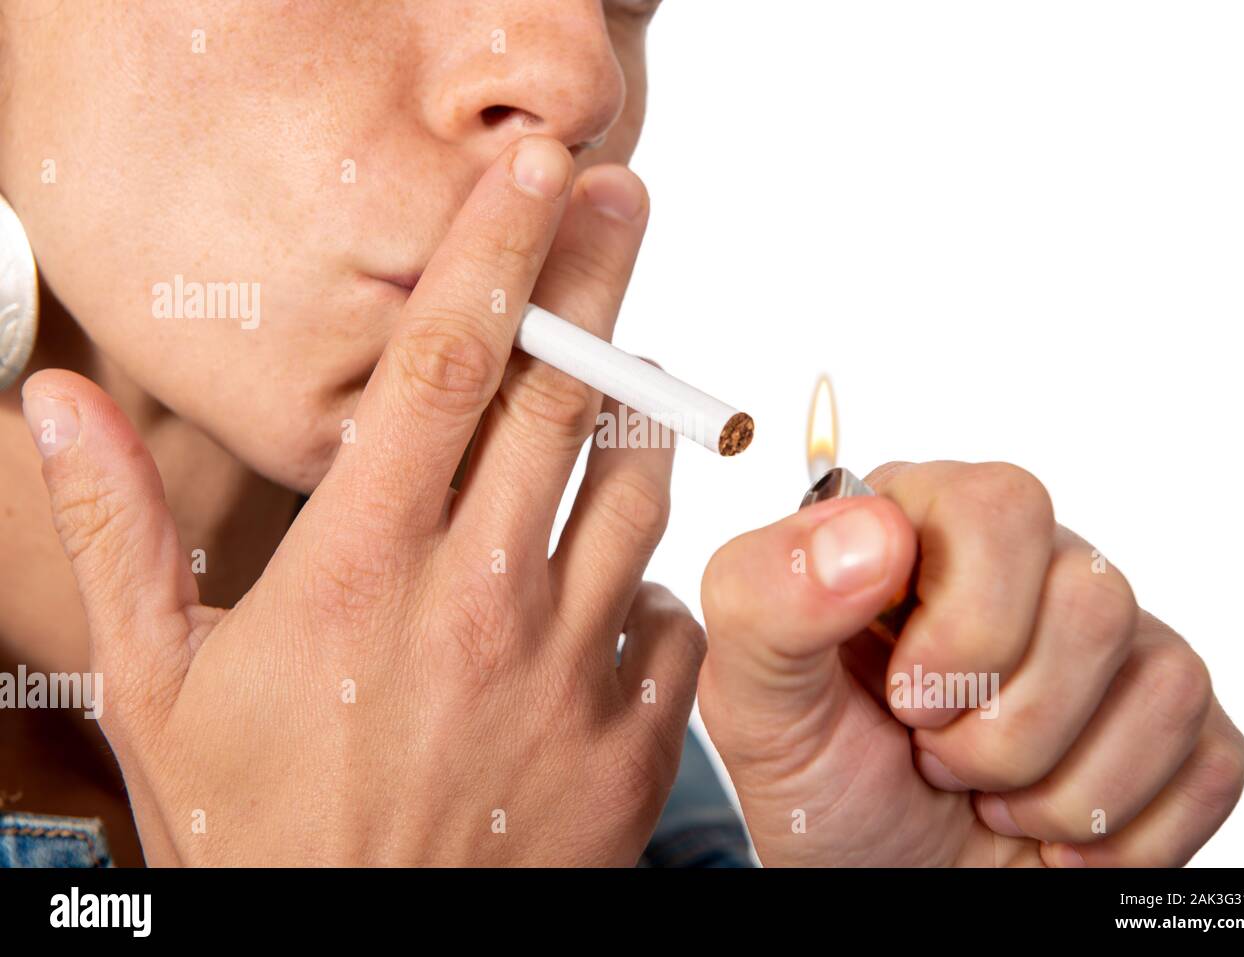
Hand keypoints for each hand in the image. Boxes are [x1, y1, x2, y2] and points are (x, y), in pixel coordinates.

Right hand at [22, 136, 703, 864]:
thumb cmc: (256, 837)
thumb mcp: (157, 685)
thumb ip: (120, 531)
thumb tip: (57, 407)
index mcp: (363, 569)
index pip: (442, 367)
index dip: (492, 252)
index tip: (530, 173)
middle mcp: (482, 602)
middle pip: (564, 399)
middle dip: (599, 282)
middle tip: (622, 204)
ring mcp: (571, 672)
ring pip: (638, 496)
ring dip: (630, 432)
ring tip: (610, 407)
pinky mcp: (632, 742)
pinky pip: (672, 618)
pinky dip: (647, 585)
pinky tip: (602, 596)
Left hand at [699, 461, 1243, 865]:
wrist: (878, 879)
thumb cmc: (820, 781)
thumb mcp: (756, 700)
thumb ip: (768, 598)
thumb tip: (871, 529)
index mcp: (925, 527)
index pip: (999, 506)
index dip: (964, 626)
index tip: (906, 702)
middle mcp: (1027, 564)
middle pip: (1094, 599)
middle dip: (1004, 725)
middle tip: (934, 758)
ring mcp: (1109, 639)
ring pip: (1161, 678)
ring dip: (1053, 786)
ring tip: (983, 794)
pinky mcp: (1168, 715)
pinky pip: (1207, 755)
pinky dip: (1119, 830)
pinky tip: (1046, 831)